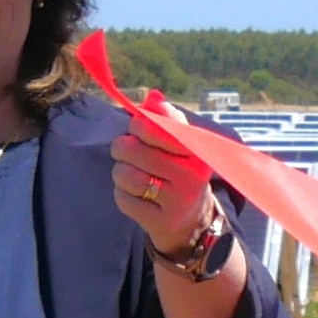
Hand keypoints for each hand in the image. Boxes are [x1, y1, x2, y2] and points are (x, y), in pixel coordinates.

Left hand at [113, 113, 218, 259]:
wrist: (191, 220)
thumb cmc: (179, 170)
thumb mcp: (179, 142)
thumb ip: (165, 117)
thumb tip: (153, 96)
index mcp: (197, 150)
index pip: (155, 127)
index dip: (137, 126)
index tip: (137, 129)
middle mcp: (191, 176)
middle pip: (132, 150)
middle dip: (122, 148)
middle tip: (126, 151)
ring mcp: (177, 201)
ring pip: (124, 175)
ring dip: (120, 173)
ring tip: (131, 174)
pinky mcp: (160, 222)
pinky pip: (123, 199)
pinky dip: (123, 194)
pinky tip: (136, 196)